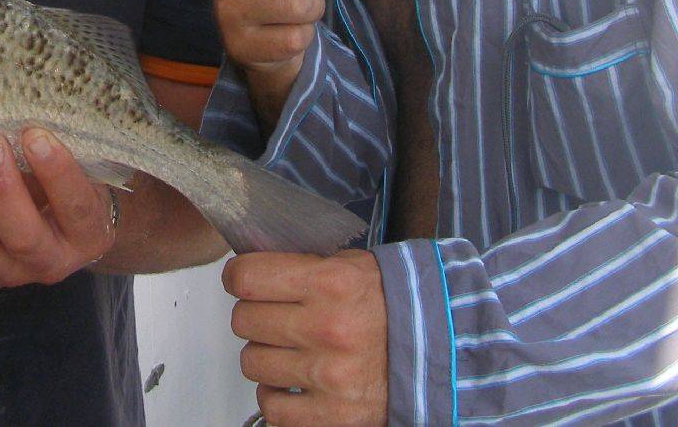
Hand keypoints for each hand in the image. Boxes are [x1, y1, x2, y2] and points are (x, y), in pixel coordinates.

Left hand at [0, 128, 117, 292]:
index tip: (34, 135)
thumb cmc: (72, 186)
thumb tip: (21, 117)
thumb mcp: (80, 169)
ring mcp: (12, 275)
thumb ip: (56, 154)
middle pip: (22, 235)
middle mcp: (52, 263)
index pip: (74, 206)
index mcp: (89, 235)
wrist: (62, 229)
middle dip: (1, 187)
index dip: (56, 172)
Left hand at [225, 249, 388, 426]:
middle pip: (243, 320)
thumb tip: (250, 271)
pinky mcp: (333, 413)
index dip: (237, 277)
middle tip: (274, 315)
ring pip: (251, 362)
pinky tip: (293, 381)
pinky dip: (276, 395)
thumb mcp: (351, 265)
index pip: (247, 277)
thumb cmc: (391, 304)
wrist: (440, 348)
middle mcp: (328, 328)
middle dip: (253, 315)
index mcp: (330, 283)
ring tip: (288, 348)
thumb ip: (301, 267)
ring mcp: (329, 375)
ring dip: (265, 355)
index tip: (243, 281)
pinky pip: (272, 407)